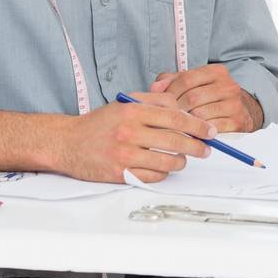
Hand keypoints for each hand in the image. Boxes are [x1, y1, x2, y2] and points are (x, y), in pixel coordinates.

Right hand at [52, 94, 216, 183]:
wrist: (67, 142)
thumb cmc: (99, 123)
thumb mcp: (125, 103)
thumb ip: (154, 101)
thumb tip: (183, 108)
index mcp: (133, 111)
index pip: (175, 117)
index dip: (197, 125)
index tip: (210, 131)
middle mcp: (129, 132)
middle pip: (176, 141)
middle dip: (197, 146)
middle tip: (206, 150)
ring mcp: (124, 154)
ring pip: (168, 162)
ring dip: (181, 162)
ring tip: (182, 159)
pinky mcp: (120, 174)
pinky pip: (153, 176)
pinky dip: (163, 173)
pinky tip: (163, 167)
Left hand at [151, 65, 264, 133]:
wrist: (240, 110)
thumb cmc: (210, 96)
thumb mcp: (192, 83)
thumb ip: (171, 81)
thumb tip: (155, 88)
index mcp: (216, 71)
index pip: (186, 79)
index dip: (170, 92)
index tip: (162, 103)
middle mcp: (228, 85)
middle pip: (192, 98)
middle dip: (176, 110)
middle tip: (167, 118)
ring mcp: (234, 104)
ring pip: (201, 115)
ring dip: (187, 124)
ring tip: (177, 127)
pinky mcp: (238, 121)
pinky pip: (212, 129)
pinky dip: (200, 134)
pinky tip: (192, 135)